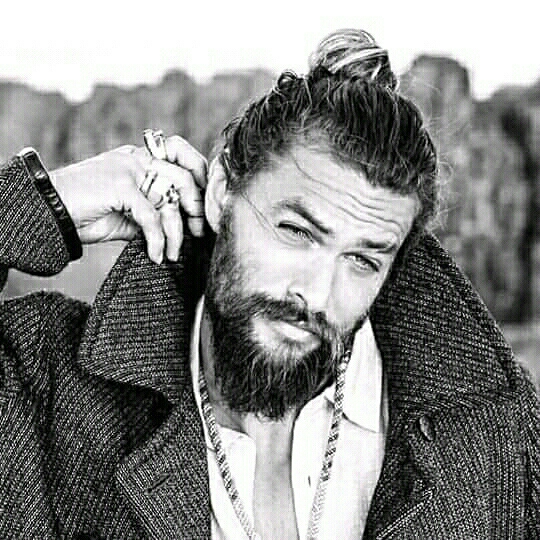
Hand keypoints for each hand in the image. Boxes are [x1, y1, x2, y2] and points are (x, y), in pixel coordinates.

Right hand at [50, 136, 206, 263]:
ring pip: (170, 198)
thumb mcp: (129, 213)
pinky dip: (158, 240)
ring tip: (174, 253)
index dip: (201, 180)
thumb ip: (154, 212)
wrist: (48, 212)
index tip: (204, 211)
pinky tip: (156, 256)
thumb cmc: (87, 214)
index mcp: (141, 159)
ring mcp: (128, 169)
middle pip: (185, 177)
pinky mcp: (120, 184)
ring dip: (177, 232)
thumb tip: (184, 229)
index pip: (184, 158)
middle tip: (198, 233)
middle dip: (196, 209)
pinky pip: (151, 216)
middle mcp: (138, 159)